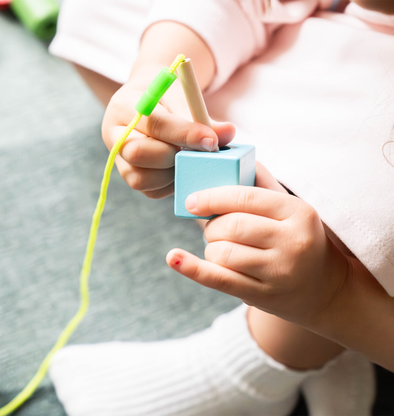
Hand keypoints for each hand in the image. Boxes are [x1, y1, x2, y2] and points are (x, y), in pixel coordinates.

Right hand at [102, 73, 234, 198]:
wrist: (147, 103)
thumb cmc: (166, 99)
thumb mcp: (183, 98)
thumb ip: (203, 117)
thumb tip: (228, 133)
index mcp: (124, 106)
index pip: (152, 122)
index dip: (184, 134)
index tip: (211, 141)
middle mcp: (114, 135)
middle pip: (139, 153)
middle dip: (174, 156)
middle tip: (198, 152)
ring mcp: (118, 160)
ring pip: (141, 178)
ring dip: (172, 174)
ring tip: (189, 161)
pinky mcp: (131, 177)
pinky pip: (150, 191)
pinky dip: (171, 185)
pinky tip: (182, 170)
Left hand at [166, 162, 349, 325]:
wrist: (324, 289)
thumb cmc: (298, 239)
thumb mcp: (290, 208)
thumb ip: (261, 182)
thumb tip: (227, 155)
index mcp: (298, 212)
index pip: (246, 198)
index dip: (212, 197)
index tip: (191, 200)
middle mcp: (293, 242)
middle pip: (232, 226)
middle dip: (212, 226)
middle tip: (212, 228)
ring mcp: (280, 272)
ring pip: (223, 253)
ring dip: (211, 248)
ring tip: (221, 248)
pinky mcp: (265, 296)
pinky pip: (220, 280)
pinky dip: (192, 268)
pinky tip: (173, 258)